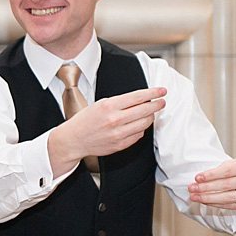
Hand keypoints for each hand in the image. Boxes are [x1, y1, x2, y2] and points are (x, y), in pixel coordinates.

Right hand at [49, 87, 165, 174]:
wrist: (73, 140)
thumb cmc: (84, 121)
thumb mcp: (99, 104)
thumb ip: (120, 102)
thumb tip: (141, 100)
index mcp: (109, 106)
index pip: (138, 97)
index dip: (153, 93)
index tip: (162, 91)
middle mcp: (115, 119)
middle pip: (146, 110)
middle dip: (157, 105)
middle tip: (161, 102)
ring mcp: (119, 133)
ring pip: (145, 123)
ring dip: (150, 117)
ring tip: (148, 114)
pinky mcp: (120, 145)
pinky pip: (139, 135)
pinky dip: (140, 129)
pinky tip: (137, 125)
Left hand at [189, 158, 235, 212]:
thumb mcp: (235, 163)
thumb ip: (220, 169)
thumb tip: (201, 178)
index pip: (226, 172)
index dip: (210, 176)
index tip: (197, 178)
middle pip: (225, 185)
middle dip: (205, 188)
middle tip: (192, 188)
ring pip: (226, 198)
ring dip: (207, 198)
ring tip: (195, 197)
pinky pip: (229, 205)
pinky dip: (215, 204)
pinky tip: (205, 201)